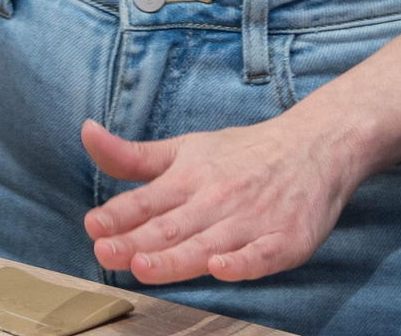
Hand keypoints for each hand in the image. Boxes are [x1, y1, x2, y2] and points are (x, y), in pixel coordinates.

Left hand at [79, 114, 359, 284]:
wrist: (314, 146)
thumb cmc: (242, 153)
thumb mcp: (183, 148)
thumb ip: (133, 156)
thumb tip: (86, 133)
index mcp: (189, 178)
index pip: (147, 201)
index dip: (118, 215)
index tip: (93, 226)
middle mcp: (216, 199)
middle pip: (171, 227)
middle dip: (136, 241)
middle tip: (106, 252)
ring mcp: (250, 221)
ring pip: (207, 245)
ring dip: (175, 257)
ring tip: (143, 266)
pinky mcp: (285, 239)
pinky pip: (261, 256)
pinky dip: (242, 262)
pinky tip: (220, 268)